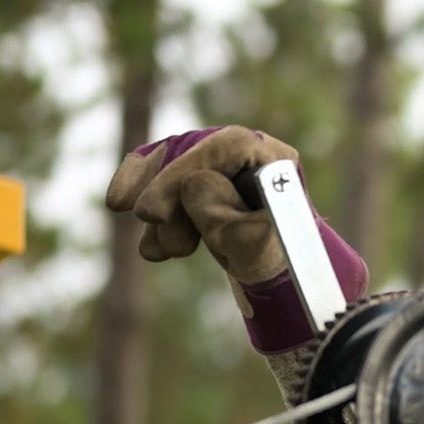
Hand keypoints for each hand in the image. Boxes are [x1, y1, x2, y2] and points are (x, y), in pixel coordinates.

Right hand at [106, 125, 367, 354]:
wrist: (276, 275)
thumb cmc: (271, 260)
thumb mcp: (250, 247)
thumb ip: (222, 216)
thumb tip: (193, 186)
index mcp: (273, 160)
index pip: (224, 148)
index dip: (180, 173)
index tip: (152, 213)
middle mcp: (245, 153)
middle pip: (191, 150)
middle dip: (161, 188)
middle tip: (147, 221)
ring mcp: (219, 164)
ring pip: (169, 166)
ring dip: (157, 210)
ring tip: (159, 252)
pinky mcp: (199, 179)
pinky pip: (162, 181)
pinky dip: (151, 210)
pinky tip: (151, 247)